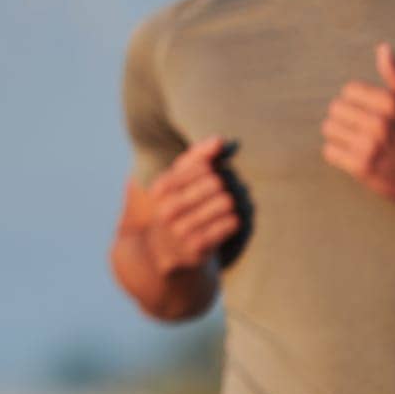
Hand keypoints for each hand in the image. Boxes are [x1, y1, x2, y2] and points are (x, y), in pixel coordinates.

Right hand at [143, 136, 238, 275]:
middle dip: (226, 186)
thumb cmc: (175, 208)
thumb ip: (196, 157)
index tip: (216, 176)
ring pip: (225, 202)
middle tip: (226, 192)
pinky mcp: (198, 248)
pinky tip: (229, 221)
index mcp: (160, 188)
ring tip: (228, 206)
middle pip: (216, 183)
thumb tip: (221, 140)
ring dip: (233, 203)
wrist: (163, 253)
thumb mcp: (176, 181)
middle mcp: (167, 209)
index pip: (202, 167)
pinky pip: (230, 224)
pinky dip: (234, 220)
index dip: (215, 169)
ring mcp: (181, 230)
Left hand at [323, 44, 394, 213]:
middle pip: (335, 108)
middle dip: (345, 118)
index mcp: (391, 102)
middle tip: (360, 128)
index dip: (356, 101)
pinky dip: (337, 154)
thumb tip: (382, 47)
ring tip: (356, 141)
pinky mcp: (361, 166)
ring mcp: (370, 145)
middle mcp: (380, 122)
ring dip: (339, 135)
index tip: (368, 112)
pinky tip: (353, 155)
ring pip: (328, 128)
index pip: (348, 90)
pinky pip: (328, 151)